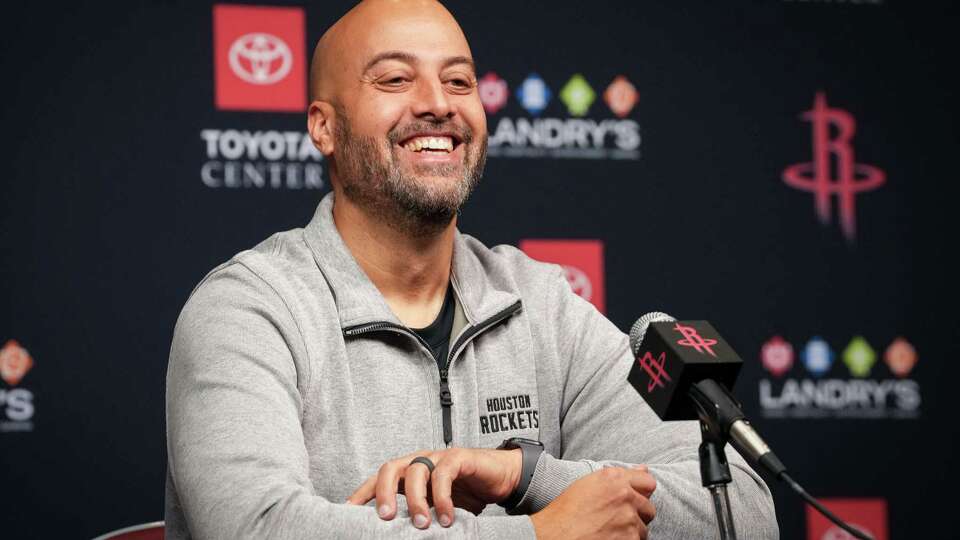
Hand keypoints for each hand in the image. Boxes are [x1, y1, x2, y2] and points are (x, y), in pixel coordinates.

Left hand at [346, 447, 521, 528]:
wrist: (501, 478)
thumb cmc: (467, 494)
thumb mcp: (437, 509)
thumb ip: (419, 517)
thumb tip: (397, 539)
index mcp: (409, 472)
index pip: (379, 479)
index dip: (362, 494)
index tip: (348, 513)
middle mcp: (420, 461)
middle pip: (390, 468)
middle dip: (382, 492)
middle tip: (385, 517)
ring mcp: (438, 458)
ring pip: (416, 470)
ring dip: (415, 499)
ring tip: (421, 524)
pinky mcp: (459, 458)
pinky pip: (444, 473)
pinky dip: (442, 496)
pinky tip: (446, 517)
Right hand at [530, 466, 656, 539]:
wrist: (554, 535)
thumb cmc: (565, 512)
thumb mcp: (588, 484)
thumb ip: (619, 476)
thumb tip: (644, 469)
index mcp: (613, 477)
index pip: (648, 482)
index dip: (641, 493)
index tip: (634, 501)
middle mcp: (624, 495)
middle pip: (648, 508)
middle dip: (637, 515)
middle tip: (616, 520)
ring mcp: (628, 517)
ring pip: (642, 528)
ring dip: (630, 531)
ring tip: (608, 531)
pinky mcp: (629, 538)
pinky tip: (608, 539)